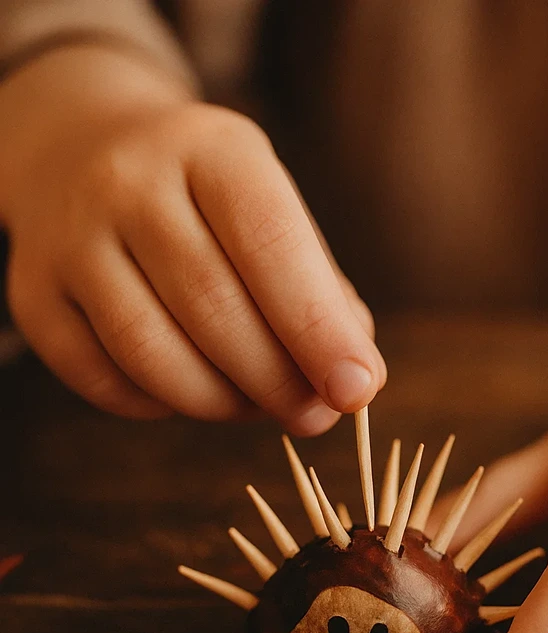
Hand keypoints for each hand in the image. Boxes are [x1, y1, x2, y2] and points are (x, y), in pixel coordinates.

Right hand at [0, 45, 383, 429]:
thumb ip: (321, 293)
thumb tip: (354, 381)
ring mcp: (70, 239)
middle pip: (212, 307)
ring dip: (222, 403)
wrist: (83, 150)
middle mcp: (128, 182)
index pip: (270, 243)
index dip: (318, 328)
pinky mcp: (35, 295)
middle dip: (278, 380)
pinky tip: (193, 393)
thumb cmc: (209, 204)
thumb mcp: (274, 213)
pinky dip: (161, 406)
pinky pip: (104, 381)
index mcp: (210, 148)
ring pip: (152, 353)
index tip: (358, 389)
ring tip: (258, 407)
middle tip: (315, 416)